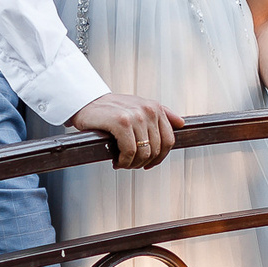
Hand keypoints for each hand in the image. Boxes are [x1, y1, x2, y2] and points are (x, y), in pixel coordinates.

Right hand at [69, 92, 184, 168]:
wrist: (86, 102)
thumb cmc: (112, 108)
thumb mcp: (139, 106)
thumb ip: (162, 114)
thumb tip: (181, 123)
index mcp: (155, 108)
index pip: (169, 141)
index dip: (160, 157)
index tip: (148, 164)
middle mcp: (148, 110)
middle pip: (156, 150)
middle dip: (143, 162)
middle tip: (130, 164)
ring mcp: (136, 116)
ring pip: (144, 153)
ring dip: (132, 164)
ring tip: (122, 163)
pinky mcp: (122, 122)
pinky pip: (129, 151)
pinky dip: (124, 161)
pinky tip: (117, 161)